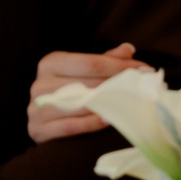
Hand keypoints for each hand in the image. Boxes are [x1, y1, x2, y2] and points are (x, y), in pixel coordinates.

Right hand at [28, 44, 144, 142]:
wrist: (40, 120)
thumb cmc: (65, 92)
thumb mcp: (80, 72)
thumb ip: (103, 61)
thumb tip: (128, 50)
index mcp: (51, 63)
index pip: (91, 63)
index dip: (120, 67)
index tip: (144, 70)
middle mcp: (40, 83)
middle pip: (87, 84)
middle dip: (118, 86)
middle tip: (142, 88)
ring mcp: (36, 108)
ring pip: (78, 105)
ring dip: (106, 105)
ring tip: (128, 104)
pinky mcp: (38, 129)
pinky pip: (70, 126)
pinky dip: (91, 123)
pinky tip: (108, 120)